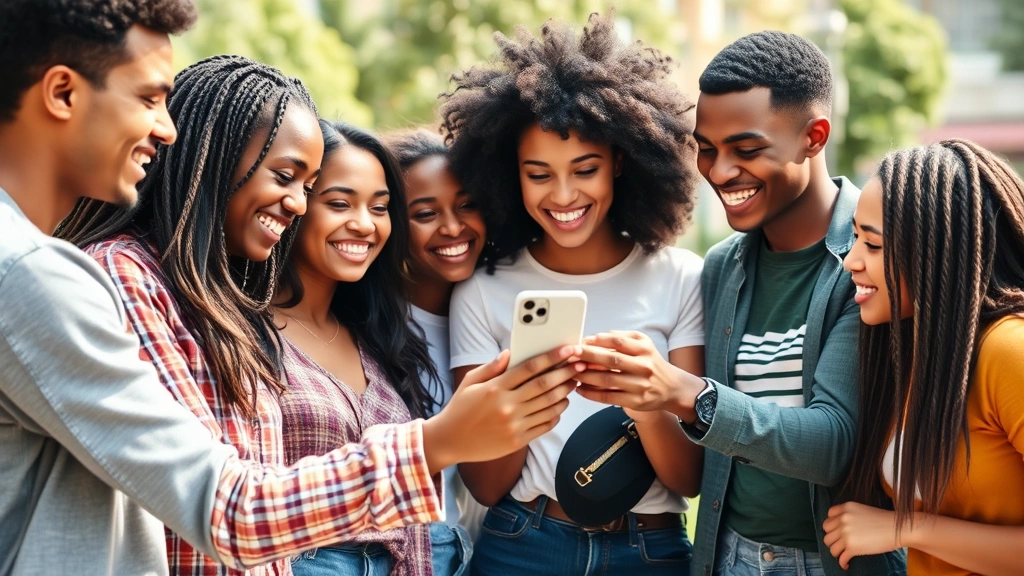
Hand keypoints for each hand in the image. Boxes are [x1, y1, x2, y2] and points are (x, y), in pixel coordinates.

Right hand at [423, 345, 583, 471]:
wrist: (450, 441)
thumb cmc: (460, 408)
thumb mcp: (470, 382)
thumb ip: (492, 367)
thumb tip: (511, 353)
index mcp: (495, 387)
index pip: (530, 368)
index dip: (552, 357)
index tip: (568, 349)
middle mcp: (507, 405)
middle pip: (544, 386)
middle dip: (566, 373)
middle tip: (580, 365)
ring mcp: (514, 424)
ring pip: (549, 406)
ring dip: (565, 393)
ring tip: (573, 383)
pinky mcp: (518, 440)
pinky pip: (544, 425)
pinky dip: (556, 415)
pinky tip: (560, 406)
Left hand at [573, 331, 703, 420]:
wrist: (672, 388)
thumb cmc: (651, 363)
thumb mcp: (643, 344)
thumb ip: (622, 337)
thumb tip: (595, 337)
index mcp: (644, 349)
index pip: (618, 342)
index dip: (598, 341)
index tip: (581, 341)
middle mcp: (643, 366)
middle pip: (611, 360)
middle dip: (588, 356)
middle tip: (571, 355)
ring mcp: (639, 385)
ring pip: (608, 380)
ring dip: (586, 376)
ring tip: (572, 372)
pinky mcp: (635, 401)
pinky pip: (609, 397)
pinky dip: (591, 394)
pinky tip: (580, 389)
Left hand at [822, 502, 902, 569]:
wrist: (898, 529)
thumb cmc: (884, 520)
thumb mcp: (862, 509)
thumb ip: (849, 515)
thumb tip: (840, 527)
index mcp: (846, 508)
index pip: (828, 517)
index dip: (832, 526)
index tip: (837, 532)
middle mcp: (843, 520)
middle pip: (826, 532)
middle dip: (832, 539)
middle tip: (840, 544)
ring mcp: (846, 534)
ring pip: (830, 546)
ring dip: (836, 551)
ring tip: (843, 553)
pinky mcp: (852, 547)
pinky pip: (840, 558)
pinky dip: (842, 563)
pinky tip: (846, 564)